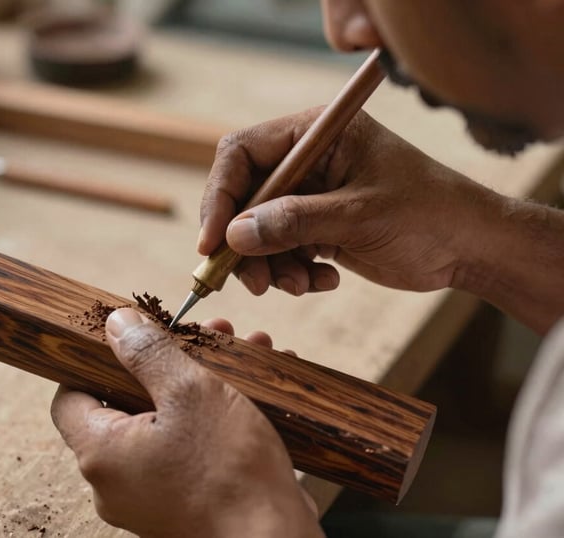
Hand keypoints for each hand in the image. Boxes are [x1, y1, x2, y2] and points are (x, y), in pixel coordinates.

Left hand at [51, 308, 322, 537]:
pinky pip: (182, 449)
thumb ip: (149, 353)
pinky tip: (248, 393)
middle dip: (165, 364)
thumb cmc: (231, 473)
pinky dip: (206, 418)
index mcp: (101, 453)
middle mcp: (114, 482)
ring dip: (195, 385)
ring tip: (236, 355)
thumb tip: (117, 324)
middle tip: (201, 338)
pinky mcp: (179, 504)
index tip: (127, 341)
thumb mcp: (190, 392)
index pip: (69, 397)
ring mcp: (146, 497)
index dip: (92, 362)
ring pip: (161, 423)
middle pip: (123, 404)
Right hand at [199, 108, 502, 294]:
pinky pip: (281, 250)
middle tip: (256, 282)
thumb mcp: (360, 216)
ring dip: (270, 265)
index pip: (242, 152)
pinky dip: (293, 272)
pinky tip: (325, 281)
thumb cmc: (429, 214)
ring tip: (301, 286)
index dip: (221, 196)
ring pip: (257, 230)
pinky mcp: (316, 225)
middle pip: (244, 196)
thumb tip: (233, 236)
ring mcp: (310, 194)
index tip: (213, 242)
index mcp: (316, 133)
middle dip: (245, 243)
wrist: (470, 247)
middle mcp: (307, 159)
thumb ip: (295, 222)